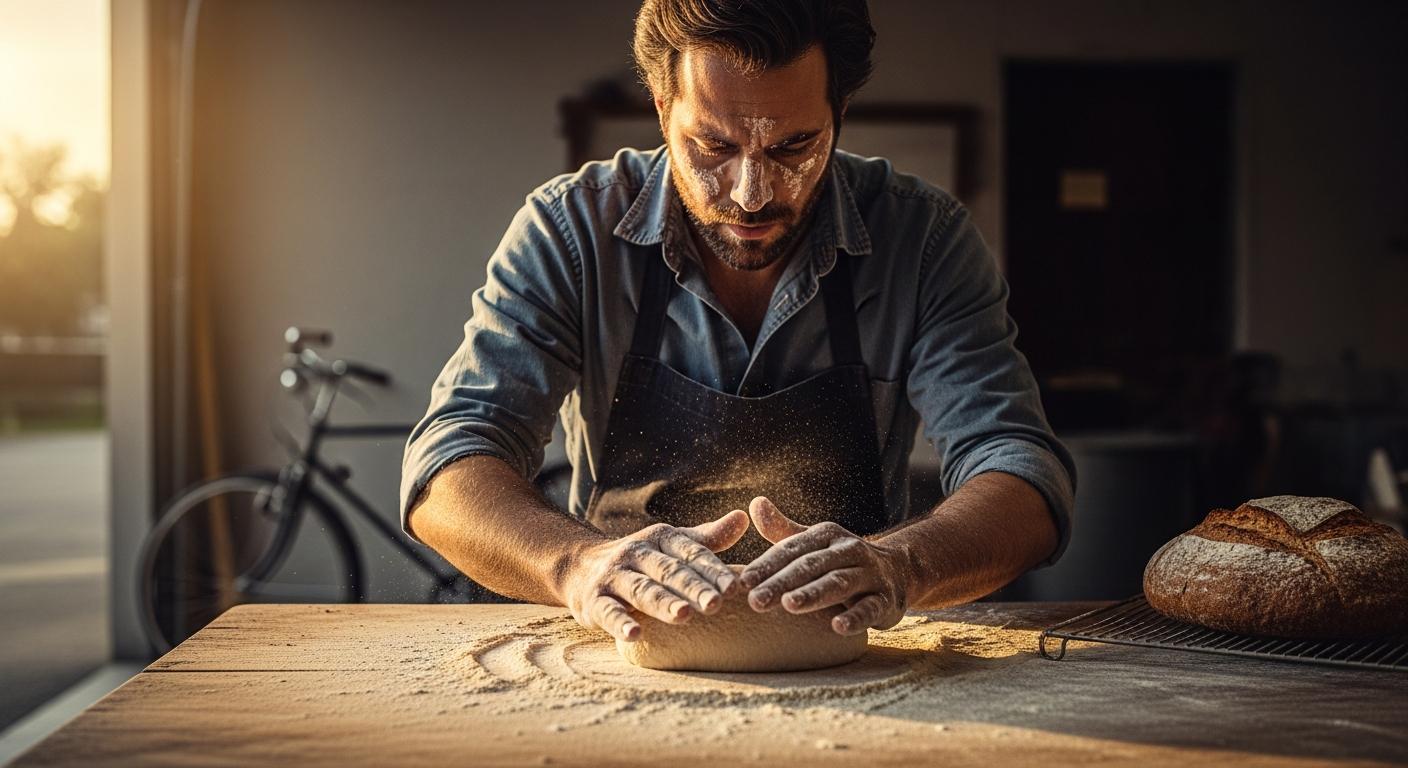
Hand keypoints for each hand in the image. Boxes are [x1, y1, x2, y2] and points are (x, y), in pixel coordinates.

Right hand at [562, 511, 748, 642]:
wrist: (581, 566)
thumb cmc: (641, 560)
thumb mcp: (671, 544)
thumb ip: (707, 538)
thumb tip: (743, 518)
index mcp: (660, 538)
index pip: (690, 553)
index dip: (712, 570)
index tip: (734, 586)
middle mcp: (636, 553)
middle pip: (668, 571)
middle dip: (693, 587)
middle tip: (716, 604)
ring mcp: (613, 576)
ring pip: (641, 590)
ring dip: (663, 603)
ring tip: (685, 616)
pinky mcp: (593, 600)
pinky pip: (607, 612)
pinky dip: (620, 623)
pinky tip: (635, 635)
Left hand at [739, 496, 909, 635]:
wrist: (897, 571)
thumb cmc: (840, 560)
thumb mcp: (814, 544)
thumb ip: (783, 531)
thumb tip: (755, 504)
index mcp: (827, 535)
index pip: (792, 549)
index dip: (767, 564)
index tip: (744, 581)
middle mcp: (849, 550)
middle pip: (811, 566)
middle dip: (782, 583)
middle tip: (755, 601)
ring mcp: (870, 574)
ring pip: (838, 582)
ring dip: (813, 594)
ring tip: (789, 605)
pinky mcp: (886, 599)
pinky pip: (870, 608)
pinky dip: (855, 617)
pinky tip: (838, 627)